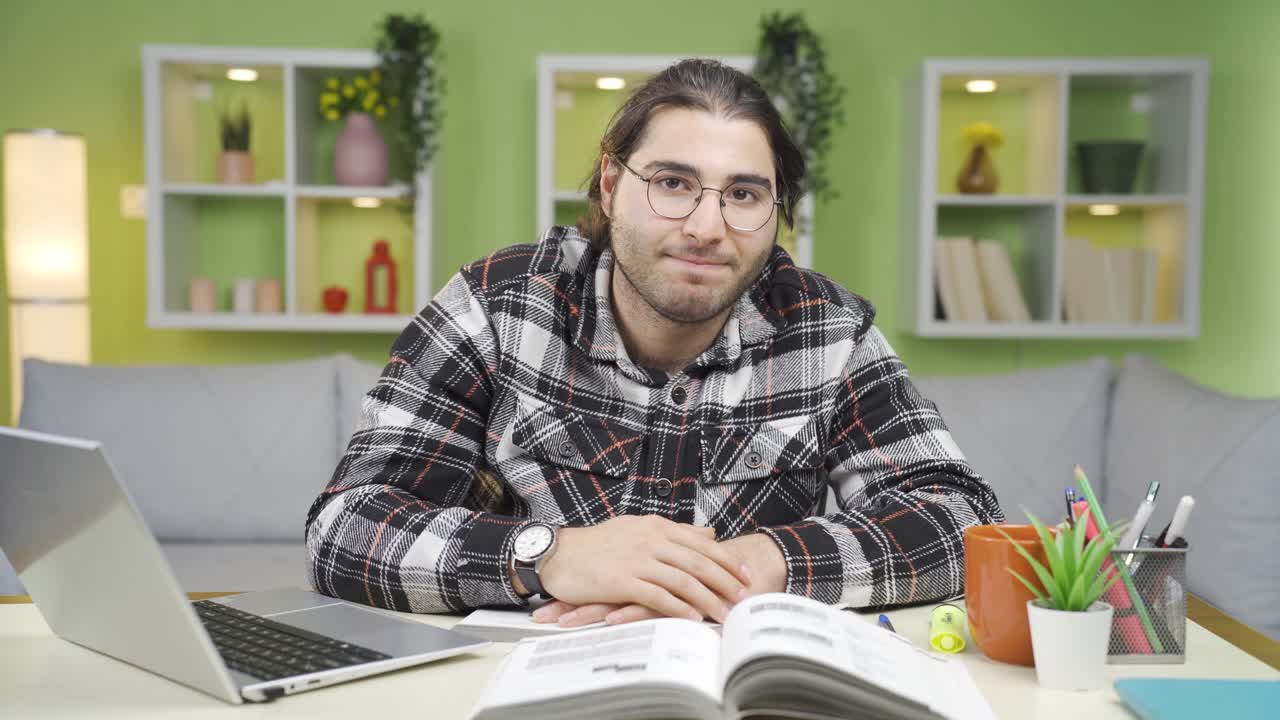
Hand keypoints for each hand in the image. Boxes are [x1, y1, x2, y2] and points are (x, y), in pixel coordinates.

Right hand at [535, 515, 752, 623]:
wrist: (559, 554)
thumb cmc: (598, 545)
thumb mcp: (639, 528)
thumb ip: (674, 532)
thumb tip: (708, 531)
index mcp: (656, 526)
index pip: (700, 543)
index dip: (726, 560)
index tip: (746, 575)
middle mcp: (650, 540)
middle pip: (697, 561)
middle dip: (725, 581)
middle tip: (744, 597)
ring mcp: (636, 560)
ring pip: (682, 580)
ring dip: (707, 599)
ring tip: (725, 613)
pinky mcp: (622, 581)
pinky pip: (657, 596)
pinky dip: (678, 608)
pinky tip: (693, 618)